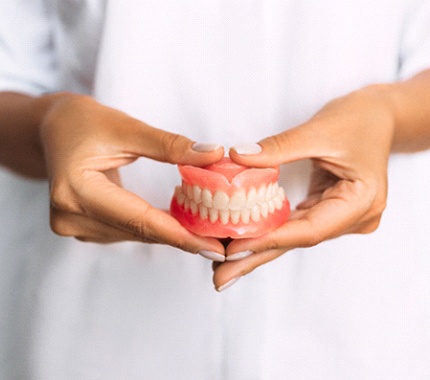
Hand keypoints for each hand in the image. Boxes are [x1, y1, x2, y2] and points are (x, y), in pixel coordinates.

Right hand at [39, 93, 224, 254]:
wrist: (51, 129)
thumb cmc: (83, 122)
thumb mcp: (126, 127)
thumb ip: (170, 145)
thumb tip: (214, 156)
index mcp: (77, 190)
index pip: (140, 220)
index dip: (181, 235)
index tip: (215, 247)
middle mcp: (70, 216)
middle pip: (139, 231)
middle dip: (182, 237)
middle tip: (221, 242)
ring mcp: (72, 226)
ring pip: (135, 234)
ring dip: (169, 232)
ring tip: (206, 231)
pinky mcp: (81, 227)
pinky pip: (126, 231)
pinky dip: (152, 227)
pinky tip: (177, 223)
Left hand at [213, 86, 394, 290]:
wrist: (379, 116)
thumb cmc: (359, 119)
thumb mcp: (318, 130)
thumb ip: (278, 147)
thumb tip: (238, 157)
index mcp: (361, 201)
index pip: (309, 229)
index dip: (269, 240)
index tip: (233, 249)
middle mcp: (354, 217)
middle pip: (298, 241)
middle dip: (256, 258)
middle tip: (220, 278)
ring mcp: (342, 217)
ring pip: (294, 236)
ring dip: (259, 249)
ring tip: (225, 265)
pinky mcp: (329, 209)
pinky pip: (295, 224)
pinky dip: (269, 232)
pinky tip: (245, 240)